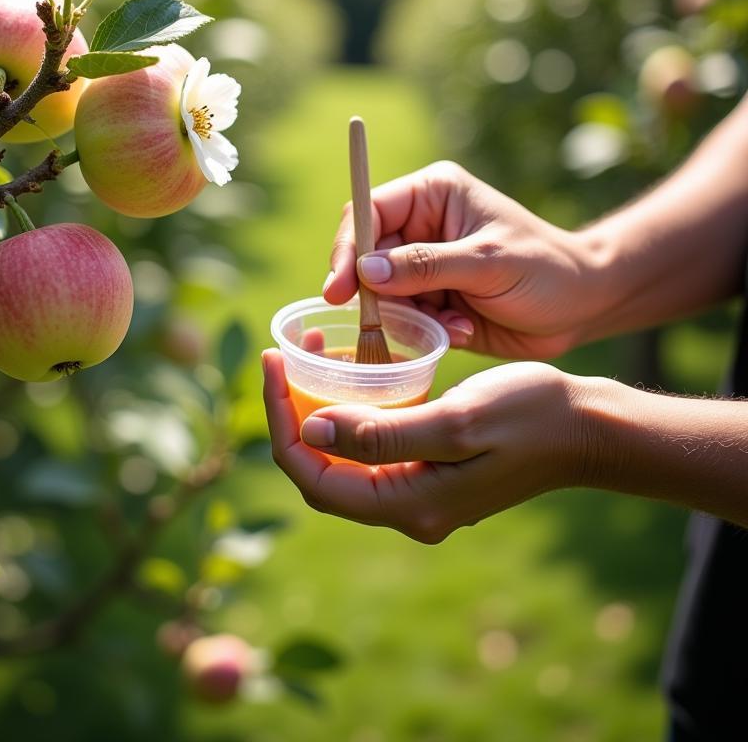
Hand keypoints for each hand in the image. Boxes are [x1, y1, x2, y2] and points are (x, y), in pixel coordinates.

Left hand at [262, 350, 590, 542]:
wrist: (588, 427)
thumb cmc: (530, 416)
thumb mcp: (455, 420)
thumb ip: (380, 435)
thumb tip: (310, 433)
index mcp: (408, 505)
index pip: (314, 478)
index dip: (281, 424)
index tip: (272, 365)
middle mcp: (407, 508)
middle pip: (321, 469)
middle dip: (292, 413)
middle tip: (285, 355)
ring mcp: (418, 491)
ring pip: (344, 455)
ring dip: (320, 407)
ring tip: (316, 350)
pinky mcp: (429, 469)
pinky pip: (372, 445)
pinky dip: (353, 410)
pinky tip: (354, 369)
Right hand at [325, 160, 600, 359]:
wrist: (584, 308)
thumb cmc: (546, 270)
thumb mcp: (488, 263)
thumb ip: (425, 266)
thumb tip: (364, 271)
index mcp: (432, 194)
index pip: (369, 212)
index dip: (348, 248)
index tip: (340, 288)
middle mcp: (420, 225)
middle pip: (366, 256)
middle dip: (378, 292)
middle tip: (388, 321)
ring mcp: (424, 263)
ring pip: (381, 292)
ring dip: (408, 316)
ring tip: (453, 322)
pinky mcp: (431, 296)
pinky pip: (403, 316)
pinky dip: (425, 329)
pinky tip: (462, 329)